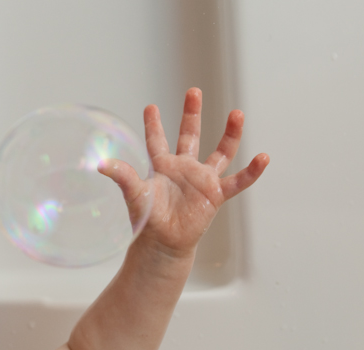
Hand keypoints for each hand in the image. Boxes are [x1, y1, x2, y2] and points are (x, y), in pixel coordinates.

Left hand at [99, 88, 269, 257]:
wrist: (163, 244)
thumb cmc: (147, 221)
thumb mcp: (135, 195)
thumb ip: (122, 177)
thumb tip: (100, 164)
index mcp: (162, 167)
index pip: (156, 141)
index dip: (153, 125)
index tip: (150, 107)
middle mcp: (184, 169)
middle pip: (190, 135)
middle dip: (191, 114)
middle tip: (193, 91)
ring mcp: (202, 180)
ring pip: (220, 152)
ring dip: (229, 134)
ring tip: (237, 113)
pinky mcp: (215, 195)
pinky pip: (238, 181)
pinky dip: (251, 172)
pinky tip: (263, 158)